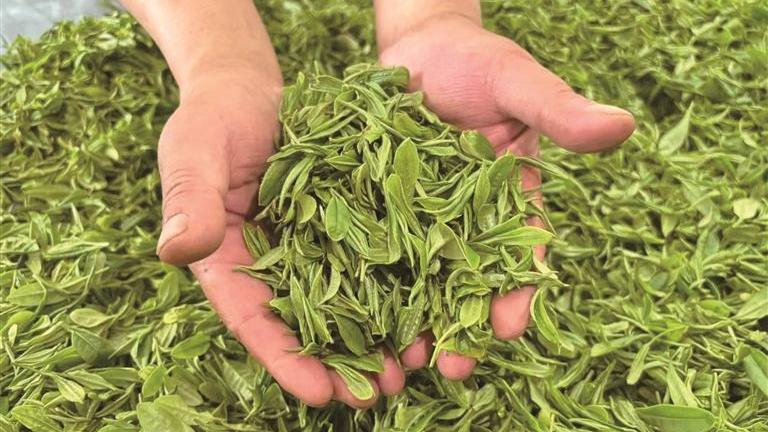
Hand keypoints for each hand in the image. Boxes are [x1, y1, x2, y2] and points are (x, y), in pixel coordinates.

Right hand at [155, 68, 404, 409]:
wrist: (251, 88)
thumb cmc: (212, 117)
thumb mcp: (194, 151)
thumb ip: (189, 200)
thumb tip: (178, 251)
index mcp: (227, 258)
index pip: (252, 317)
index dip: (284, 359)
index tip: (318, 395)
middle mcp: (273, 261)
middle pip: (305, 322)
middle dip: (340, 362)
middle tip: (376, 395)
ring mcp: (312, 243)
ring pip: (346, 298)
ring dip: (376, 334)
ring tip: (410, 365)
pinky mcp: (346, 219)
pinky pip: (373, 254)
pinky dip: (398, 283)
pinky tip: (427, 306)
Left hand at [378, 12, 634, 378]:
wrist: (418, 46)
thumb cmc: (476, 60)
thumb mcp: (518, 83)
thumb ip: (559, 110)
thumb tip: (623, 126)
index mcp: (508, 198)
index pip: (519, 254)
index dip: (517, 292)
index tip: (509, 328)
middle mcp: (465, 217)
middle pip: (464, 281)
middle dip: (458, 327)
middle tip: (448, 368)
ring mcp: (419, 215)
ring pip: (417, 277)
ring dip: (409, 319)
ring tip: (397, 360)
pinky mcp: (378, 207)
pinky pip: (371, 248)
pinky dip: (364, 283)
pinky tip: (352, 318)